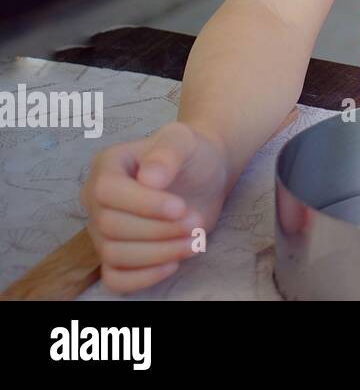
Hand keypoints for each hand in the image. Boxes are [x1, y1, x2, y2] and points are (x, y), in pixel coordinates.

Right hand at [81, 121, 230, 292]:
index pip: (107, 192)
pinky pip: (115, 278)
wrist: (204, 173)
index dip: (143, 205)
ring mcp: (103, 231)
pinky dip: (142, 278)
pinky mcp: (117, 255)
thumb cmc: (191, 153)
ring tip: (195, 241)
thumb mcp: (184, 140)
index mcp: (107, 166)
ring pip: (115, 255)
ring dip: (159, 253)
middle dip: (159, 230)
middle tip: (196, 223)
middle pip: (111, 227)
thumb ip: (167, 152)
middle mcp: (96, 200)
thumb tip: (149, 179)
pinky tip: (173, 264)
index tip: (180, 207)